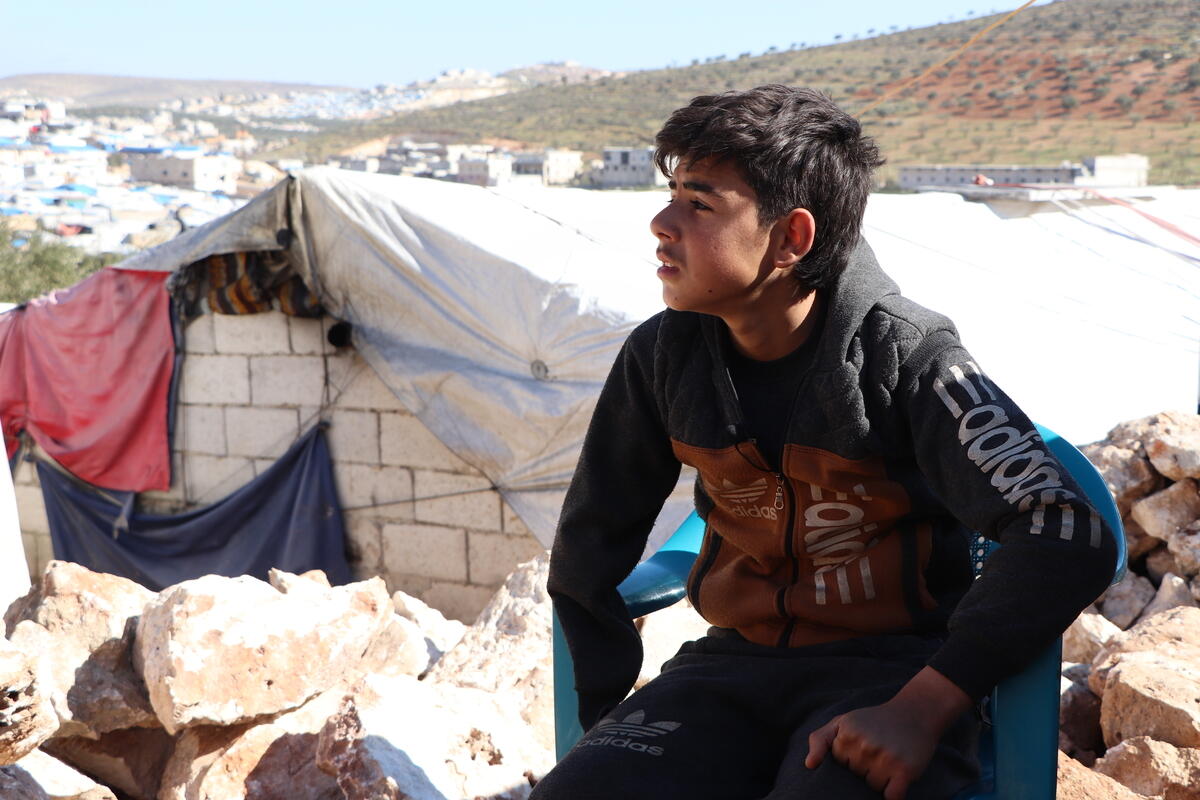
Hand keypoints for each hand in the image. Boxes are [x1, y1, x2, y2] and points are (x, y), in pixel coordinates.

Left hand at [804, 666, 971, 799]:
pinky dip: (894, 794)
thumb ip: (820, 739)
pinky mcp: (904, 770)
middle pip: (855, 778)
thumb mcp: (843, 721)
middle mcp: (864, 745)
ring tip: (889, 760)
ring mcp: (885, 758)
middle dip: (865, 769)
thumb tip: (809, 765)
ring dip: (881, 780)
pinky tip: (898, 779)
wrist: (915, 712)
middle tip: (878, 752)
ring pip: (872, 788)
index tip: (860, 747)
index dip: (850, 760)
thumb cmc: (875, 720)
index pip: (839, 766)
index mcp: (846, 734)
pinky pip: (891, 797)